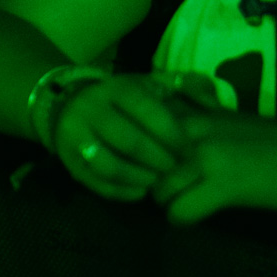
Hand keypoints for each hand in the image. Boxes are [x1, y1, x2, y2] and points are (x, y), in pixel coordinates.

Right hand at [52, 74, 190, 201]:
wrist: (67, 104)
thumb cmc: (122, 100)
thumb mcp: (147, 84)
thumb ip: (180, 87)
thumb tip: (208, 100)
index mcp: (115, 90)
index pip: (147, 112)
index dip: (172, 136)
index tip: (189, 152)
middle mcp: (91, 110)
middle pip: (129, 142)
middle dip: (159, 161)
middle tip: (175, 169)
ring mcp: (75, 137)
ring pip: (110, 166)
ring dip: (140, 178)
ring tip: (156, 180)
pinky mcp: (69, 161)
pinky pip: (97, 183)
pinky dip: (122, 192)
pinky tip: (140, 191)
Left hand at [151, 111, 276, 224]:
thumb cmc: (268, 141)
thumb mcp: (215, 124)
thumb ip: (179, 132)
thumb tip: (145, 154)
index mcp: (185, 113)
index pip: (135, 137)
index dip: (141, 160)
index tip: (155, 169)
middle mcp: (188, 130)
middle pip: (142, 166)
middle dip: (154, 183)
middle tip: (178, 190)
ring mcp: (204, 155)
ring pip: (158, 192)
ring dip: (171, 202)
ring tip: (193, 200)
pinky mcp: (224, 184)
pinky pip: (180, 211)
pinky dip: (185, 219)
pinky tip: (201, 212)